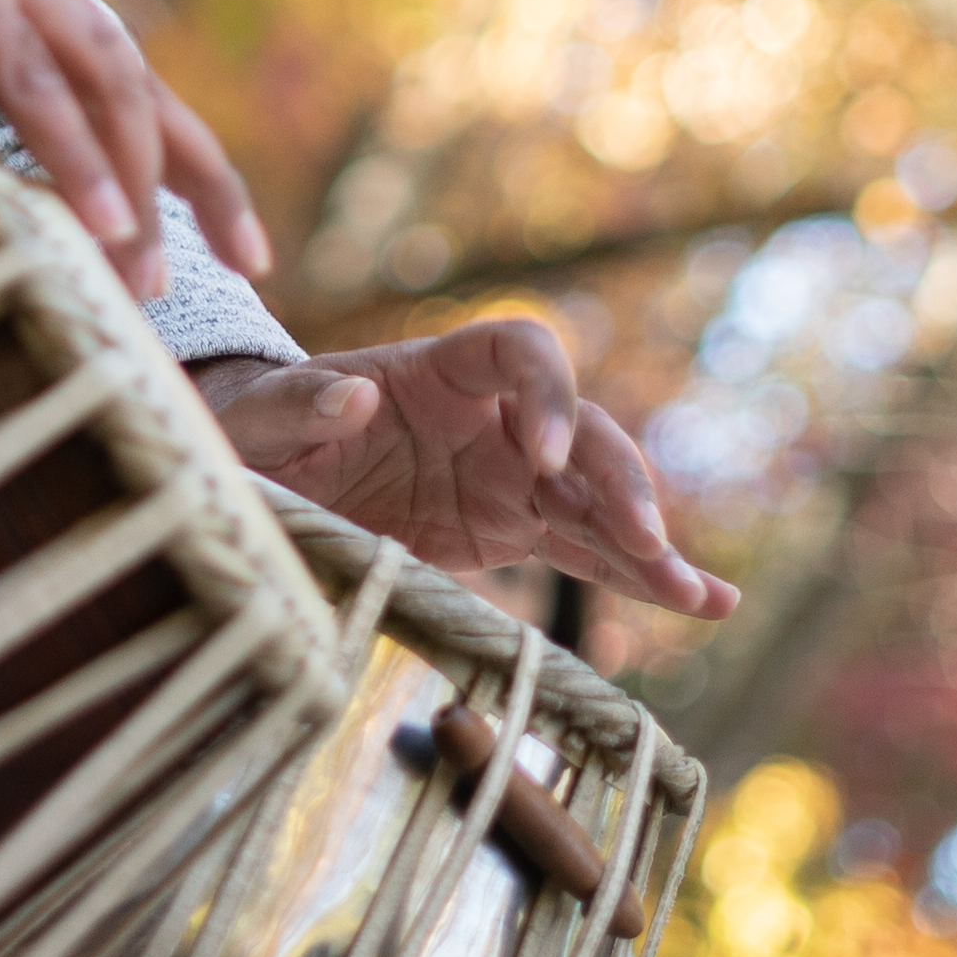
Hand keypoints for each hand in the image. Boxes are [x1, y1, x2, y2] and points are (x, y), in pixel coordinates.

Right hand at [0, 0, 269, 302]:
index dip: (193, 161)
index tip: (236, 240)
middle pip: (146, 92)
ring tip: (150, 277)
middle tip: (248, 265)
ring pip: (103, 92)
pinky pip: (27, 85)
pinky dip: (71, 154)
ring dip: (135, 188)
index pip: (135, 81)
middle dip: (204, 183)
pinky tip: (96, 216)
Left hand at [191, 322, 736, 619]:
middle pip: (579, 429)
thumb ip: (298, 401)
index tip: (537, 457)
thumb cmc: (254, 426)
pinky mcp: (507, 529)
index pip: (521, 352)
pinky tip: (700, 603)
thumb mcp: (257, 415)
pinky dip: (639, 576)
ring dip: (649, 542)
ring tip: (702, 595)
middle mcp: (489, 417)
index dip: (544, 395)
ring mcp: (507, 474)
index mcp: (437, 370)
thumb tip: (351, 391)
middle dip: (617, 480)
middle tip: (642, 539)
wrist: (258, 471)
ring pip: (597, 497)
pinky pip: (584, 548)